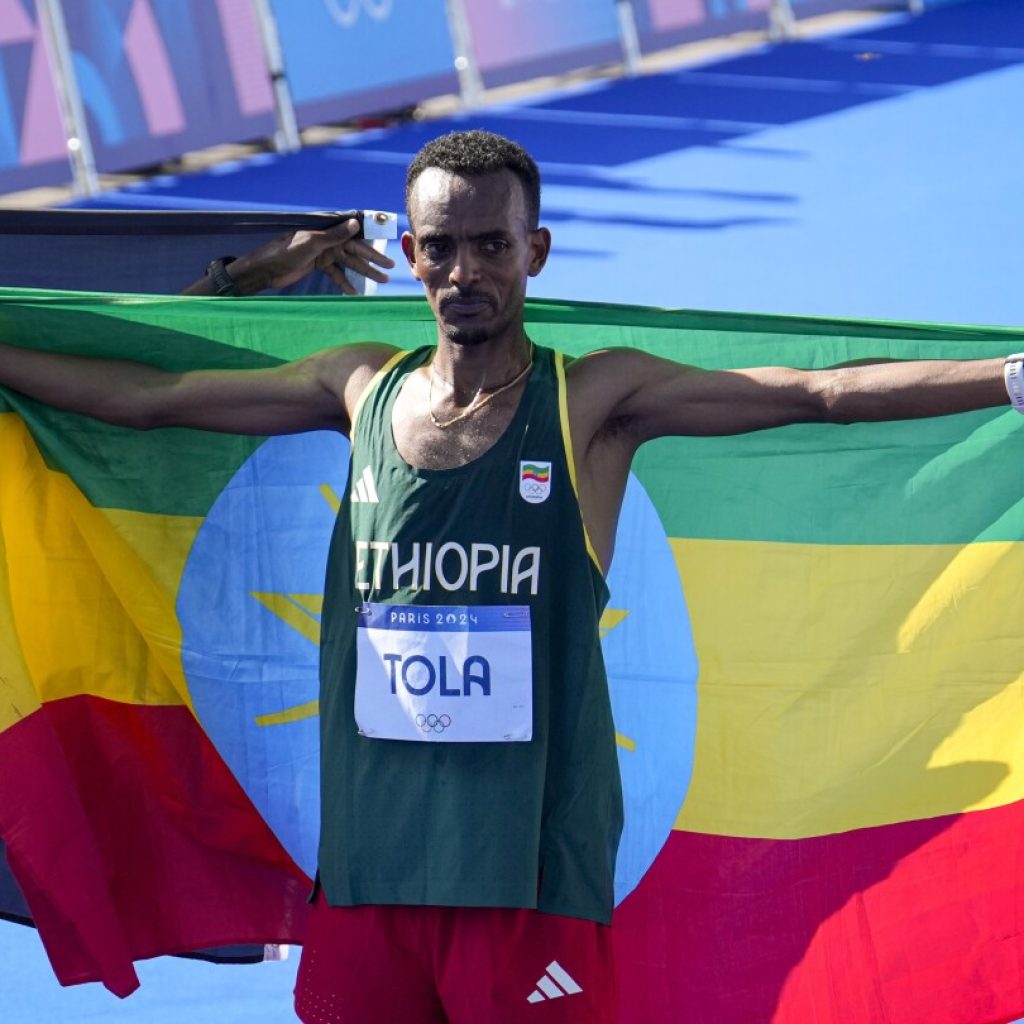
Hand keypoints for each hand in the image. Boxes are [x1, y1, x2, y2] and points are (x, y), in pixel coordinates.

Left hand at [188, 219, 395, 295]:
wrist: (265, 268)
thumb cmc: (285, 251)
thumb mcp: (311, 242)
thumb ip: (334, 235)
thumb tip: (356, 224)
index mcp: (326, 232)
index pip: (354, 238)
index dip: (371, 246)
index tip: (386, 251)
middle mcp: (327, 241)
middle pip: (355, 252)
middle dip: (372, 261)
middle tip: (389, 269)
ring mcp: (323, 254)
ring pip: (348, 264)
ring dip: (364, 273)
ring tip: (381, 280)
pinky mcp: (317, 266)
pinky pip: (336, 274)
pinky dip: (345, 282)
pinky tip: (356, 292)